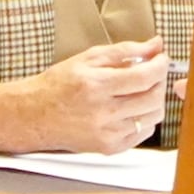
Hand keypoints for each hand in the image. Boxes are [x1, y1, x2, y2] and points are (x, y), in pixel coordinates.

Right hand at [0, 41, 169, 155]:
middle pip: (153, 97)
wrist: (33, 116)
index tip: (160, 58)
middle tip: (152, 72)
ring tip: (141, 90)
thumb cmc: (59, 84)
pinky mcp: (107, 148)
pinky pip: (142, 133)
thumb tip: (156, 44)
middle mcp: (103, 113)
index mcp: (98, 86)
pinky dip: (144, 119)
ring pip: (153, 117)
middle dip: (159, 81)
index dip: (161, 64)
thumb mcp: (89, 58)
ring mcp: (106, 134)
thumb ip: (126, 50)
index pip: (146, 77)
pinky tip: (132, 108)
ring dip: (154, 100)